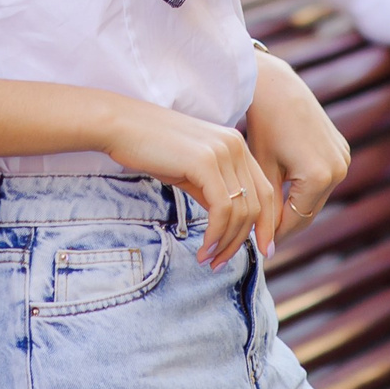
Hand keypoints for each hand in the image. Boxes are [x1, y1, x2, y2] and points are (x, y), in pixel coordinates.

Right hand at [98, 94, 280, 269]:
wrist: (121, 126)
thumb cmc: (151, 149)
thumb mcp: (191, 170)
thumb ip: (214, 191)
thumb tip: (227, 223)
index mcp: (236, 145)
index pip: (265, 191)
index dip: (268, 224)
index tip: (263, 250)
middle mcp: (235, 145)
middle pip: (257, 204)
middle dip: (244, 240)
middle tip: (223, 262)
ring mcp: (222, 152)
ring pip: (241, 211)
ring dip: (226, 243)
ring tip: (209, 260)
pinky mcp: (205, 162)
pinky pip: (222, 209)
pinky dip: (216, 235)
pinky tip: (203, 249)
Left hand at [247, 51, 351, 244]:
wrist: (276, 86)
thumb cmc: (263, 125)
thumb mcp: (263, 170)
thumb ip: (267, 211)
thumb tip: (267, 247)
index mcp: (320, 176)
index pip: (297, 220)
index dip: (276, 234)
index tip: (257, 245)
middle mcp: (339, 168)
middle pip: (309, 210)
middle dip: (286, 222)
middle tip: (262, 235)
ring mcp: (343, 158)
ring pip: (316, 196)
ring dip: (296, 206)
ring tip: (269, 214)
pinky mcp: (342, 149)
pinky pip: (322, 179)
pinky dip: (305, 187)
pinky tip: (284, 190)